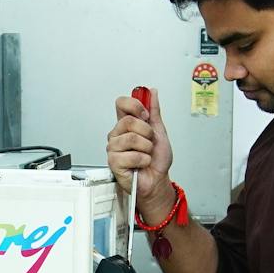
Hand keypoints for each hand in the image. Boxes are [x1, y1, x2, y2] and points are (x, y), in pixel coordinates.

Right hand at [106, 90, 175, 220]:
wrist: (157, 180)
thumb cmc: (156, 160)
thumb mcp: (159, 132)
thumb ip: (154, 112)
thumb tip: (153, 92)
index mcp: (126, 124)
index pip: (121, 103)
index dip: (135, 105)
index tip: (146, 115)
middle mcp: (117, 134)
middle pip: (128, 121)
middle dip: (147, 132)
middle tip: (149, 142)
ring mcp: (114, 148)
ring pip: (130, 138)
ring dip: (146, 148)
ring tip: (146, 155)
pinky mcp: (114, 162)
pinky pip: (131, 155)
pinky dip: (143, 160)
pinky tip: (141, 164)